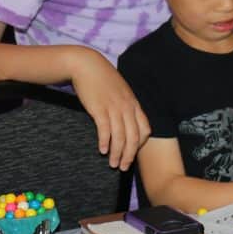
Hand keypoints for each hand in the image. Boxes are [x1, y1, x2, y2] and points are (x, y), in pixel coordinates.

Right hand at [69, 48, 149, 170]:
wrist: (87, 66)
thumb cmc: (103, 80)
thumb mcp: (120, 92)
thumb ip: (126, 106)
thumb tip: (126, 122)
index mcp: (134, 104)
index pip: (145, 129)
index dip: (140, 145)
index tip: (133, 155)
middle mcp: (127, 107)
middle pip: (134, 137)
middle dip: (129, 155)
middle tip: (123, 167)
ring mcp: (114, 108)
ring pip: (120, 137)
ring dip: (117, 153)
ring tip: (112, 164)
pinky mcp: (99, 109)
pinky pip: (105, 130)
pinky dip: (105, 142)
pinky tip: (102, 150)